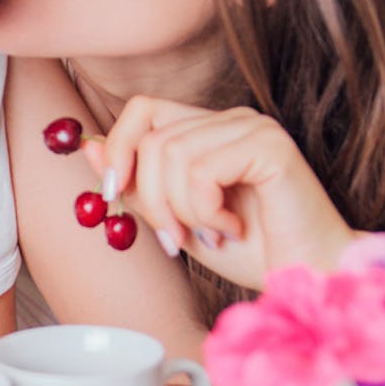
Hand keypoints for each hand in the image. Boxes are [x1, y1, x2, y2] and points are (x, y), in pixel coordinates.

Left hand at [84, 97, 355, 288]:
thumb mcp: (172, 218)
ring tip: (208, 234)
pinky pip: (202, 171)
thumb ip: (134, 184)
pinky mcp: (270, 145)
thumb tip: (87, 147)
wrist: (297, 277)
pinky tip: (231, 228)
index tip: (110, 193)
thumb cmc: (242, 250)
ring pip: (171, 155)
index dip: (117, 148)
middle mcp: (228, 120)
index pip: (141, 108)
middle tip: (174, 238)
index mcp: (204, 130)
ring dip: (179, 211)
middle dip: (148, 200)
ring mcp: (252, 128)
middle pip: (150, 139)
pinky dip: (205, 211)